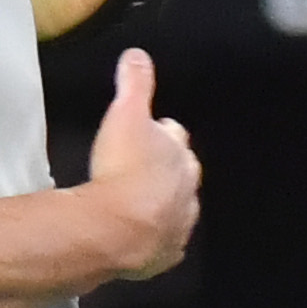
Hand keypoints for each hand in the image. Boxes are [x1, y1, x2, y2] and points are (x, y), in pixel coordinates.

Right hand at [78, 52, 199, 282]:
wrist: (119, 229)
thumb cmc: (122, 168)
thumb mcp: (125, 115)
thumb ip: (133, 84)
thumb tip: (137, 54)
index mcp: (179, 153)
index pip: (175, 135)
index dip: (161, 132)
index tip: (149, 130)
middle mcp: (187, 188)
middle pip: (182, 172)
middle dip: (167, 168)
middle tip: (143, 167)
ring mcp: (179, 223)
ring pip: (177, 208)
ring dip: (163, 203)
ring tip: (141, 203)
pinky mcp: (167, 253)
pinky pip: (165, 242)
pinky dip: (156, 238)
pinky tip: (143, 239)